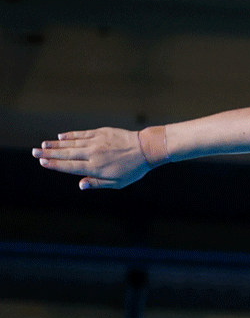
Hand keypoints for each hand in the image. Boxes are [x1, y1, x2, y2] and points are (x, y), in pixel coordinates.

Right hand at [33, 128, 154, 188]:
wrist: (146, 149)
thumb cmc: (133, 169)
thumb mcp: (118, 182)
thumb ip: (97, 183)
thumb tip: (80, 185)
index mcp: (95, 168)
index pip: (70, 166)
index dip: (55, 164)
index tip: (42, 162)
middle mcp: (93, 154)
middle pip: (66, 154)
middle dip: (49, 153)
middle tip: (34, 152)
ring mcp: (96, 142)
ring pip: (71, 143)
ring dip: (56, 144)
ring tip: (43, 144)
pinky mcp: (101, 132)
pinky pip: (82, 134)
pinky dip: (70, 135)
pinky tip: (60, 136)